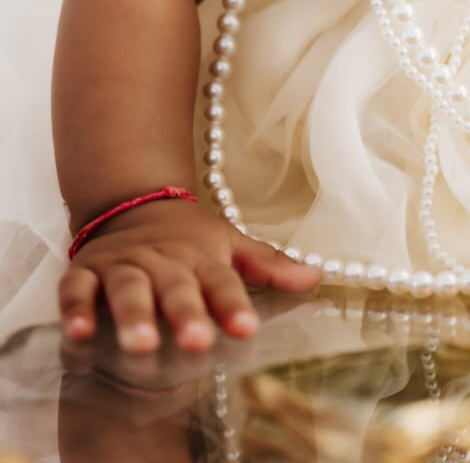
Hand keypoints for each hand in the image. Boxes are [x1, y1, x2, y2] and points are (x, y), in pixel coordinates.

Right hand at [57, 199, 320, 353]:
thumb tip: (315, 278)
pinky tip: (79, 332)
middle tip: (195, 340)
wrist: (134, 202)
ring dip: (134, 315)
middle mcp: (163, 261)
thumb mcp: (229, 244)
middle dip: (185, 312)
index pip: (222, 282)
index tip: (246, 330)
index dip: (234, 305)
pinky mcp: (87, 272)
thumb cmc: (188, 237)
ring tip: (142, 343)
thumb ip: (268, 265)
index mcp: (201, 258)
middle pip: (176, 287)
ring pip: (129, 289)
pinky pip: (77, 289)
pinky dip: (76, 308)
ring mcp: (124, 265)